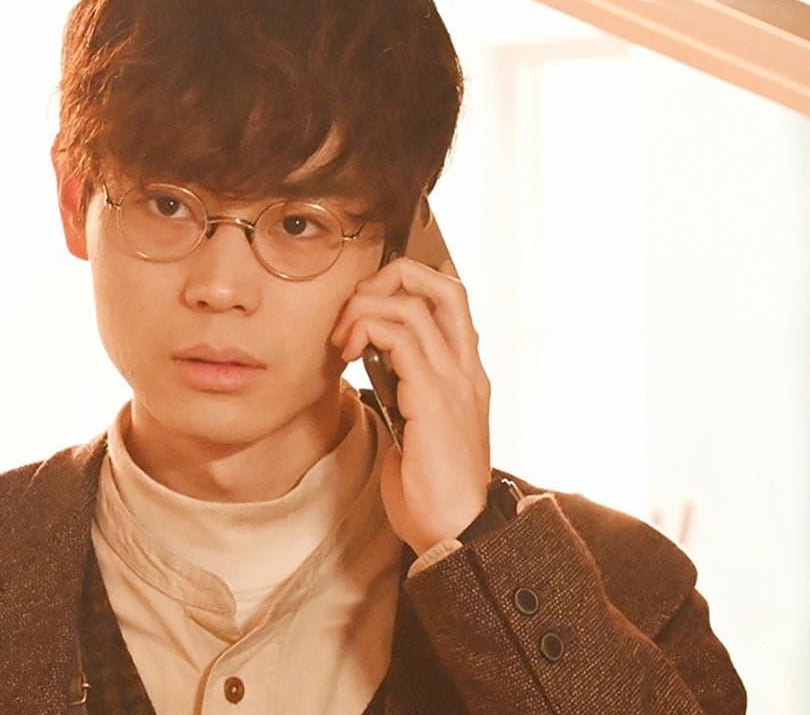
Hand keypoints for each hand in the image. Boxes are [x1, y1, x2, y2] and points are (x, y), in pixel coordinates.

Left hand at [330, 257, 491, 552]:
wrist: (454, 532)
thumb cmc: (431, 489)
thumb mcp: (418, 427)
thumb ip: (406, 391)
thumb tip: (373, 362)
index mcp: (466, 375)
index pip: (450, 301)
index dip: (408, 287)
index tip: (366, 311)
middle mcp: (467, 370)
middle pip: (444, 286)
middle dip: (393, 277)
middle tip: (355, 308)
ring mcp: (455, 382)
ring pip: (414, 304)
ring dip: (365, 309)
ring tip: (342, 339)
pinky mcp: (434, 399)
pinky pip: (401, 339)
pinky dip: (366, 331)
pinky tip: (348, 355)